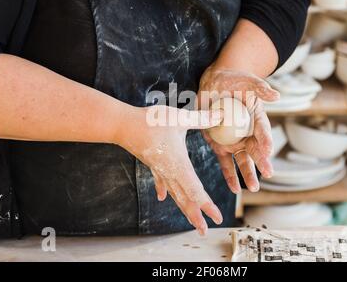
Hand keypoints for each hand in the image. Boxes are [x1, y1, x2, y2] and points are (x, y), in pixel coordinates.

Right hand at [113, 105, 223, 234]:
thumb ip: (202, 118)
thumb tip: (222, 115)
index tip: (216, 217)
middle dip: (195, 215)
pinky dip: (164, 190)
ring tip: (191, 221)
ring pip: (174, 194)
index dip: (207, 205)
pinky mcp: (152, 164)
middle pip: (185, 199)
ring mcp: (160, 170)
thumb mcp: (181, 118)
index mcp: (179, 165)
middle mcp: (170, 172)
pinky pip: (160, 181)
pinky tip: (162, 198)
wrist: (123, 125)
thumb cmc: (151, 121)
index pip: (196, 191)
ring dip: (184, 208)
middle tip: (204, 231)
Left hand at [198, 66, 279, 193]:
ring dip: (247, 174)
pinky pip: (224, 162)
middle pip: (256, 150)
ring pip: (242, 160)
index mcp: (257, 119)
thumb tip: (276, 95)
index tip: (268, 150)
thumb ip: (259, 88)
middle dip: (261, 162)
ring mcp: (234, 140)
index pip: (263, 131)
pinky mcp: (219, 144)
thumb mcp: (247, 81)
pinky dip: (229, 175)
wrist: (215, 84)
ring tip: (253, 187)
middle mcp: (248, 133)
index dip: (266, 140)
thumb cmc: (234, 81)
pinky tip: (234, 188)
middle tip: (268, 174)